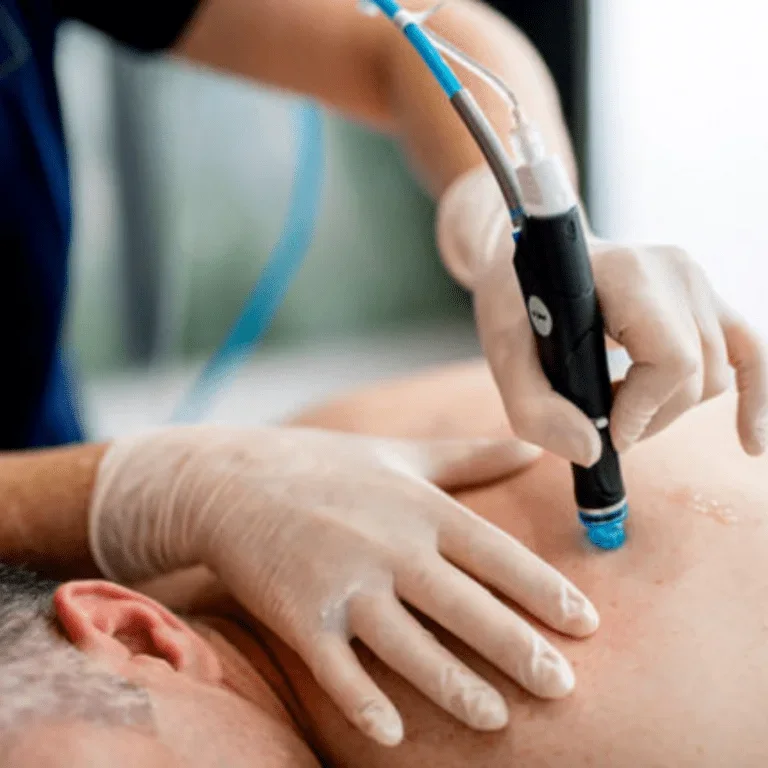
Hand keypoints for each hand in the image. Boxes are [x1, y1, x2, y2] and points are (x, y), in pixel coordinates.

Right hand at [89, 425, 598, 745]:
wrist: (233, 479)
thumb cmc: (326, 467)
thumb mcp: (402, 455)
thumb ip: (469, 456)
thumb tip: (531, 446)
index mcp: (418, 506)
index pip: (494, 552)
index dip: (543, 589)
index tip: (586, 624)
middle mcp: (388, 544)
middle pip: (464, 604)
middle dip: (516, 648)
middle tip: (564, 688)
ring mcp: (342, 581)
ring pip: (408, 645)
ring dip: (454, 686)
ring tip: (496, 719)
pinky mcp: (299, 613)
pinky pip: (337, 668)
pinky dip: (364, 701)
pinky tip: (394, 734)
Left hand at [438, 166, 767, 464]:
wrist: (536, 257)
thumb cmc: (516, 299)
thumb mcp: (503, 351)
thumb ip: (534, 407)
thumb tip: (591, 452)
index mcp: (630, 273)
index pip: (672, 358)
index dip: (644, 408)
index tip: (609, 432)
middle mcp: (676, 271)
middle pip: (696, 373)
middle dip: (652, 417)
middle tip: (603, 422)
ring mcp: (697, 282)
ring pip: (716, 374)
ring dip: (672, 408)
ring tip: (621, 402)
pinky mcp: (706, 300)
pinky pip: (749, 354)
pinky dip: (752, 398)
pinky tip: (748, 443)